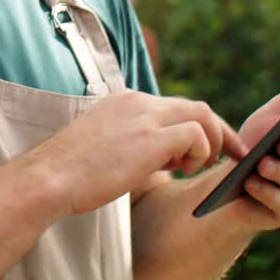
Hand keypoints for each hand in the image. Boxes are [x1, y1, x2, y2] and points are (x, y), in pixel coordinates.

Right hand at [30, 92, 247, 216]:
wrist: (50, 177)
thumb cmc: (72, 173)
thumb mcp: (106, 146)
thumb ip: (136, 142)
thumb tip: (166, 157)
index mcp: (125, 101)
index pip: (175, 106)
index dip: (197, 127)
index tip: (209, 148)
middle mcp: (138, 102)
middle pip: (196, 106)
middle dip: (219, 131)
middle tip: (229, 155)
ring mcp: (146, 117)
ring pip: (202, 115)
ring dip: (211, 142)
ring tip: (200, 167)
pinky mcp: (153, 138)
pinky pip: (198, 135)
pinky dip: (201, 153)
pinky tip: (186, 171)